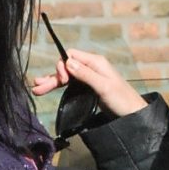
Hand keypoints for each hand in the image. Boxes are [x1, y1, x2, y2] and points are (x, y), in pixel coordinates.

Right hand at [32, 48, 146, 116]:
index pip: (71, 55)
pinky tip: (46, 89)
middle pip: (66, 65)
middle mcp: (90, 67)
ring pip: (66, 75)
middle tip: (39, 87)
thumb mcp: (103, 86)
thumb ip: (86, 74)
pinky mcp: (87, 87)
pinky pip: (70, 83)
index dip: (63, 65)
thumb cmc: (121, 100)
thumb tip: (67, 62)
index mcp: (95, 62)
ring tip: (36, 89)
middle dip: (53, 75)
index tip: (63, 81)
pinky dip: (58, 86)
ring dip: (52, 81)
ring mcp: (89, 77)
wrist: (132, 114)